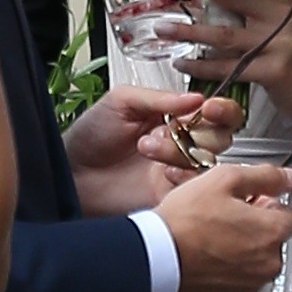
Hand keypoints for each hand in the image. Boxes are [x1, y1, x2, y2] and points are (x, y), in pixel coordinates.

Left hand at [64, 86, 245, 214]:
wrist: (70, 174)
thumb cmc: (88, 137)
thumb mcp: (120, 102)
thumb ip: (159, 98)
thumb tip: (196, 97)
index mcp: (171, 116)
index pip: (213, 110)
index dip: (220, 109)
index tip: (208, 108)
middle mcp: (180, 142)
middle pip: (221, 136)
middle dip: (201, 131)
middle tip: (169, 129)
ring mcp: (178, 169)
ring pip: (209, 160)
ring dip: (182, 151)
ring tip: (147, 148)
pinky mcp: (172, 194)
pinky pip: (196, 187)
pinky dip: (185, 176)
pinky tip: (162, 172)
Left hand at [153, 0, 291, 127]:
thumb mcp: (281, 17)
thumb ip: (252, 0)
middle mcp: (278, 14)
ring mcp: (277, 43)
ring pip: (223, 33)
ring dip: (188, 30)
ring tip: (160, 27)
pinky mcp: (272, 71)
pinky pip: (228, 67)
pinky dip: (202, 66)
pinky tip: (181, 62)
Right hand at [158, 163, 291, 291]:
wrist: (154, 257)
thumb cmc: (184, 221)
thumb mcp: (224, 179)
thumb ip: (266, 177)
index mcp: (271, 232)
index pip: (290, 215)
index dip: (267, 204)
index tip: (248, 202)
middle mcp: (268, 264)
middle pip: (272, 241)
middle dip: (253, 229)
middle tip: (221, 218)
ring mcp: (250, 287)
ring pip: (255, 263)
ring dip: (240, 252)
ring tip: (208, 239)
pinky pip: (236, 284)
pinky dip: (225, 273)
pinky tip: (204, 259)